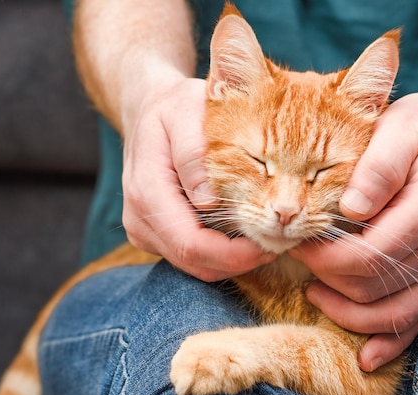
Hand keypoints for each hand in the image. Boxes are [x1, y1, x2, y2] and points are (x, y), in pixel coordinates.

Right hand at [122, 78, 272, 280]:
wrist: (147, 110)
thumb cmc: (174, 106)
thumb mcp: (186, 112)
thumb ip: (193, 153)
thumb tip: (207, 200)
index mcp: (148, 191)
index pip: (192, 244)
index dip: (233, 255)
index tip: (270, 243)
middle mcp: (140, 219)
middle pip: (195, 262)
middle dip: (239, 261)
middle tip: (278, 243)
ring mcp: (144, 229)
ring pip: (195, 265)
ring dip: (233, 260)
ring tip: (266, 236)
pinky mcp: (153, 233)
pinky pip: (190, 256)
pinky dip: (220, 252)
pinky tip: (242, 232)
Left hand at [291, 90, 417, 370]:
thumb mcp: (403, 125)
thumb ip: (378, 166)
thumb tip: (349, 207)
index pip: (364, 254)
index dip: (322, 256)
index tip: (295, 241)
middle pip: (370, 286)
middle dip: (325, 278)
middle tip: (296, 256)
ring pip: (389, 311)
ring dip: (346, 311)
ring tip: (313, 292)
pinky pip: (416, 317)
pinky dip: (390, 341)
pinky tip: (365, 356)